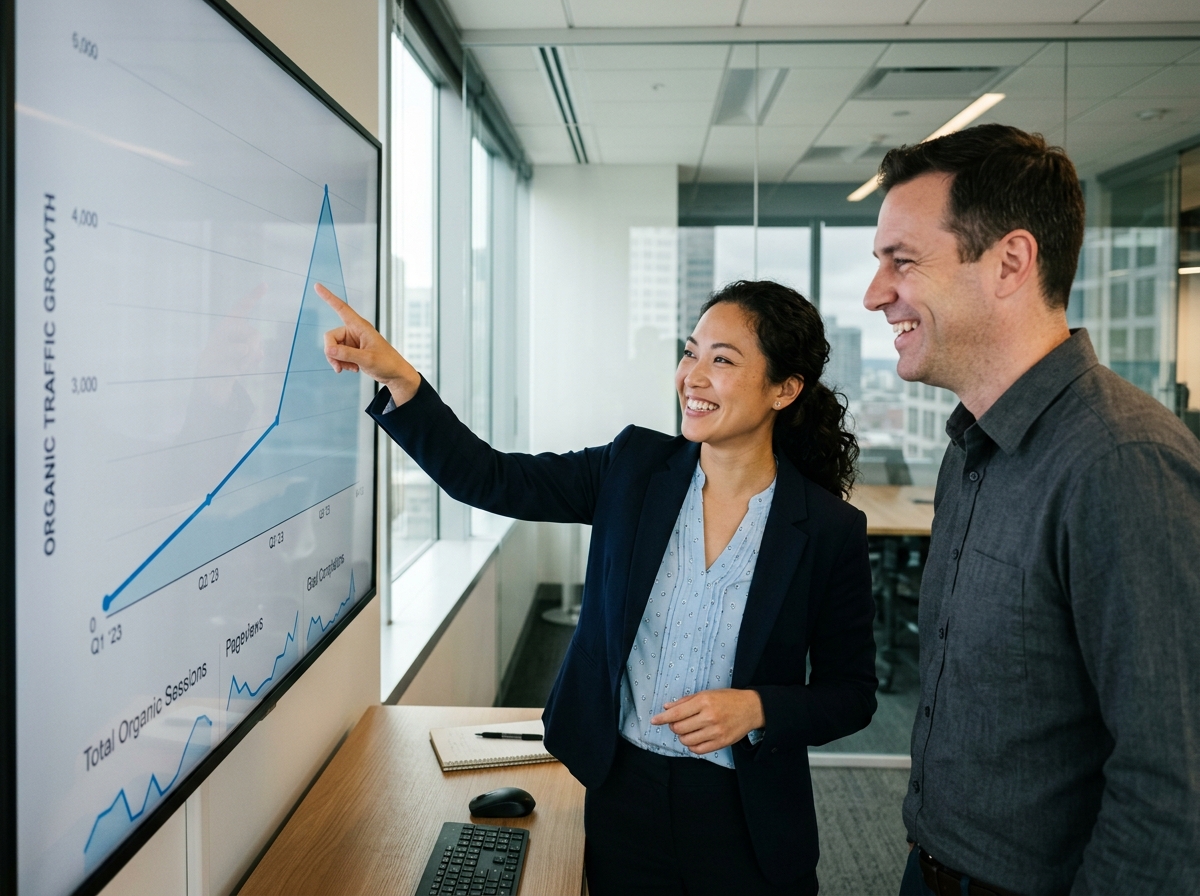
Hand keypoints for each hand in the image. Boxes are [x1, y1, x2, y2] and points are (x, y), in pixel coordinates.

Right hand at [316, 283, 420, 404]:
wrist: (395, 374)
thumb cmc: (387, 363)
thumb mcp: (367, 359)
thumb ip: (347, 354)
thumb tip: (328, 349)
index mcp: (360, 326)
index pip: (341, 308)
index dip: (328, 297)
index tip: (317, 285)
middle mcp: (354, 331)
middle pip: (330, 337)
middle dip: (331, 353)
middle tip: (338, 367)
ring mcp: (352, 341)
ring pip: (332, 348)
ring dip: (337, 360)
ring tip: (350, 369)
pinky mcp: (352, 351)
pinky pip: (338, 355)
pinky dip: (342, 363)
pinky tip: (353, 369)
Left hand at [650, 688, 764, 754]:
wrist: (751, 708)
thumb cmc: (727, 699)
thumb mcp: (706, 693)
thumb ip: (685, 701)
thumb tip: (667, 708)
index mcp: (704, 701)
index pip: (676, 713)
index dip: (662, 719)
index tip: (654, 721)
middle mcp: (709, 717)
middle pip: (679, 728)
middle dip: (673, 726)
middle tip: (677, 723)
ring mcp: (715, 731)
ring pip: (686, 740)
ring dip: (682, 736)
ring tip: (688, 730)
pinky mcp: (721, 742)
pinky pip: (698, 750)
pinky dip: (692, 745)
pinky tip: (694, 738)